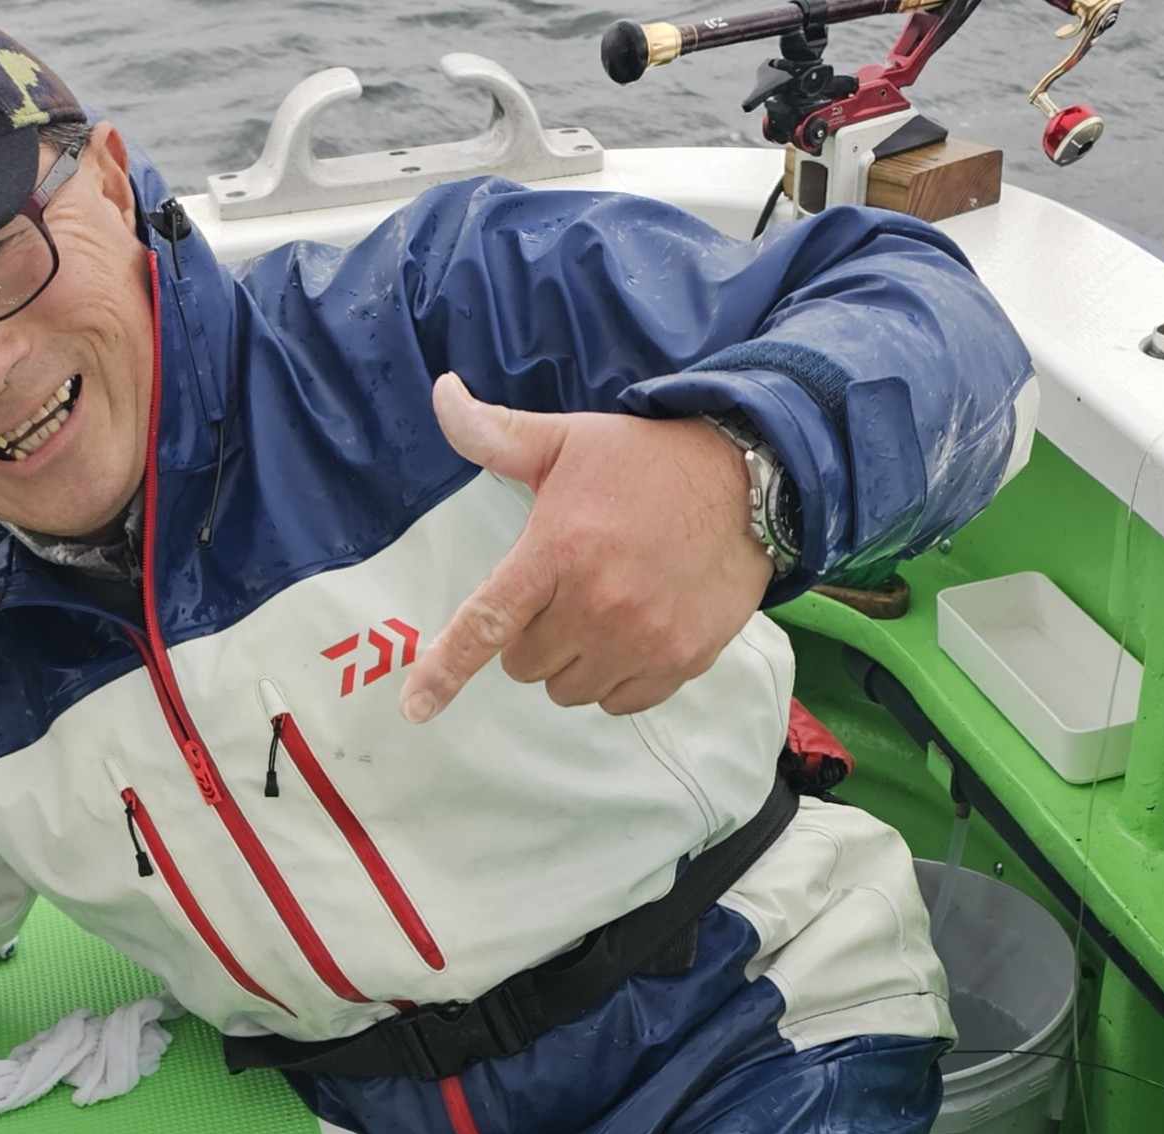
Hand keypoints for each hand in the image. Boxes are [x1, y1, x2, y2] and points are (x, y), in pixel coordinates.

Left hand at [401, 375, 774, 722]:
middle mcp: (596, 602)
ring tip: (605, 610)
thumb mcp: (567, 441)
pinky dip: (617, 679)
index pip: (487, 623)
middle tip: (568, 592)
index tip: (416, 708)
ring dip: (573, 662)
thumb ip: (497, 434)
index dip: (445, 670)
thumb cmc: (646, 462)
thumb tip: (441, 395)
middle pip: (525, 666)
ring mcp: (640, 637)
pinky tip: (635, 633)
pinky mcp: (678, 660)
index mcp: (557, 551)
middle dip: (533, 637)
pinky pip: (618, 702)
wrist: (747, 480)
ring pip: (568, 689)